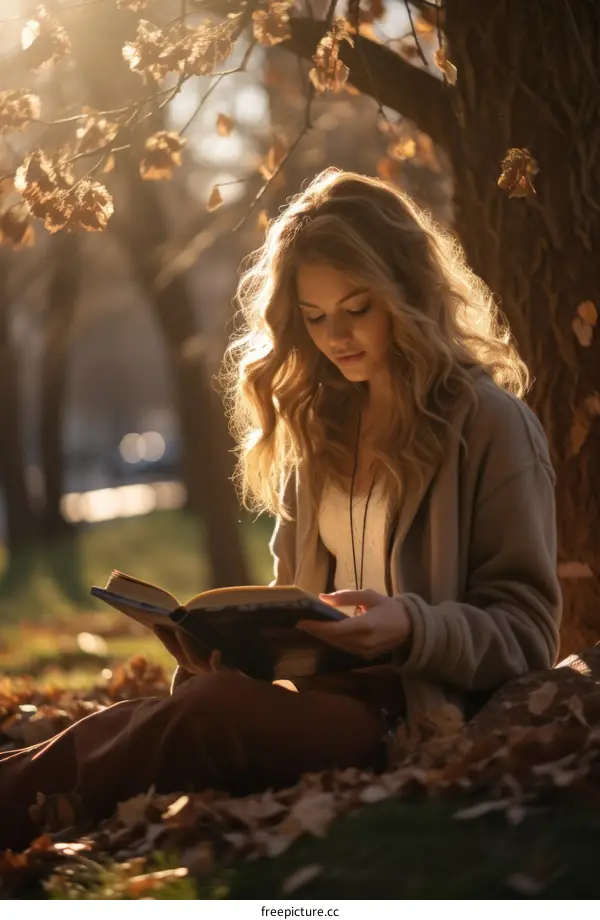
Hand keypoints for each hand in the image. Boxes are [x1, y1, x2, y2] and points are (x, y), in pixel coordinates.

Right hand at [154, 626, 225, 673]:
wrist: (239, 683)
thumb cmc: (222, 667)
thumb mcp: (208, 654)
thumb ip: (196, 643)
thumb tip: (184, 622)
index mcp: (193, 663)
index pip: (175, 651)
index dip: (165, 639)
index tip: (155, 625)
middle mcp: (199, 669)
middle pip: (180, 655)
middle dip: (168, 641)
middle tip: (159, 626)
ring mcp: (210, 672)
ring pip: (195, 661)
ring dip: (186, 646)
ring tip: (180, 631)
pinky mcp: (224, 674)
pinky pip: (219, 670)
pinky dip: (216, 662)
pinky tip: (216, 652)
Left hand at [296, 589, 411, 659]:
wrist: (411, 628)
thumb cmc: (389, 608)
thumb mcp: (369, 596)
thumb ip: (346, 597)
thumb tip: (323, 597)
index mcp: (366, 625)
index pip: (335, 629)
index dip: (317, 627)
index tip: (302, 621)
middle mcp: (364, 642)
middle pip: (333, 639)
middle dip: (317, 631)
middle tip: (301, 622)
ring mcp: (365, 652)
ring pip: (337, 645)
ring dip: (323, 637)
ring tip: (310, 627)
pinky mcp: (365, 657)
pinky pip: (344, 648)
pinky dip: (334, 641)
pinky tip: (326, 633)